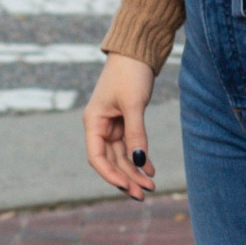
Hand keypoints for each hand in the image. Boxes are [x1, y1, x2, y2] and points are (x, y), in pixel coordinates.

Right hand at [82, 54, 156, 201]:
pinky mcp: (125, 121)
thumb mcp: (133, 104)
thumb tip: (139, 162)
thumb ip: (136, 134)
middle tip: (145, 193)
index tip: (126, 186)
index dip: (110, 175)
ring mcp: (112, 125)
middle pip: (111, 160)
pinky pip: (131, 145)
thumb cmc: (130, 73)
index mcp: (93, 122)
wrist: (137, 51)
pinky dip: (140, 157)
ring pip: (122, 156)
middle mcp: (100, 126)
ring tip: (151, 185)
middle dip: (128, 177)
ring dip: (135, 170)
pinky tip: (151, 169)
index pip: (97, 157)